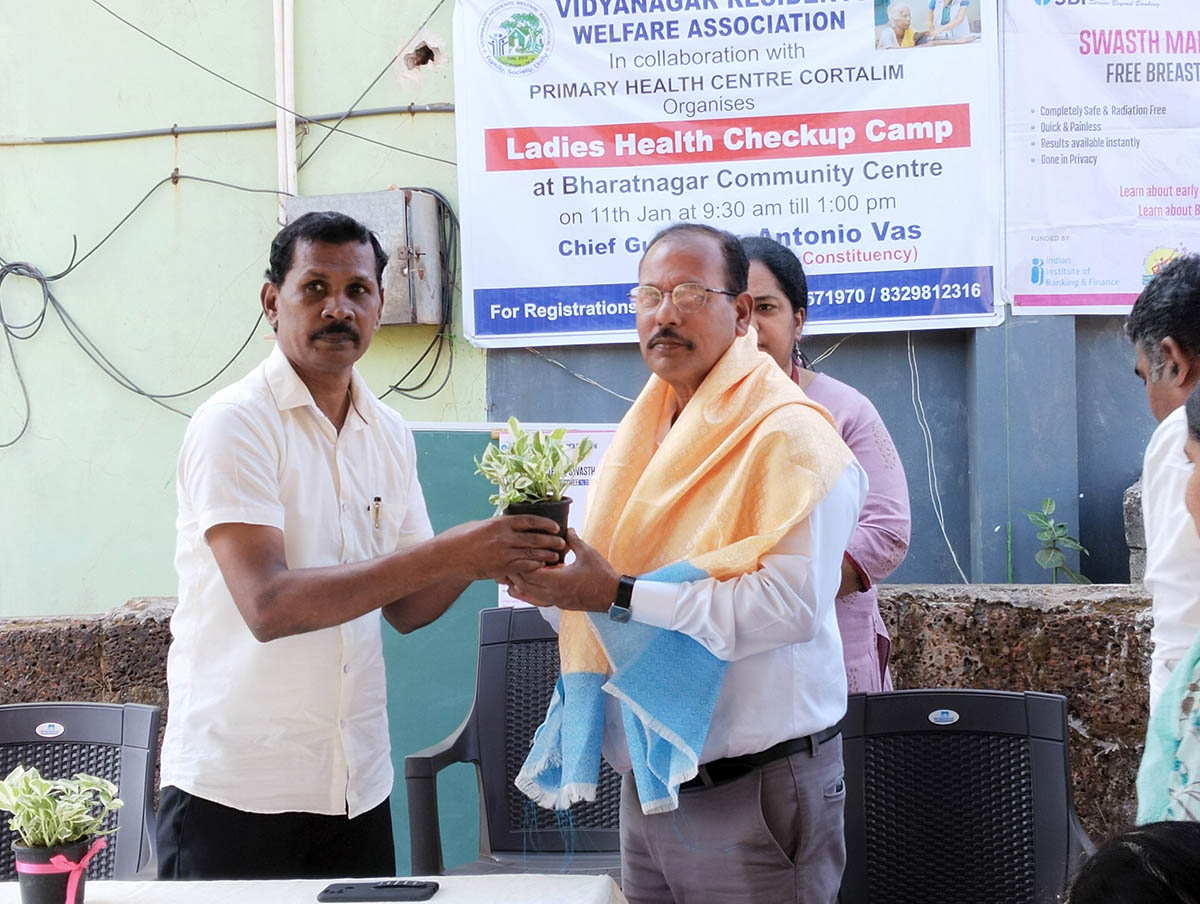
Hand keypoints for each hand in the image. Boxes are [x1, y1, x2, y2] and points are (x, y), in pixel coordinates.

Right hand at [439, 515, 564, 580]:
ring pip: (531, 554)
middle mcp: (503, 537)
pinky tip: (542, 567)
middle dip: (551, 541)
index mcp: (499, 523)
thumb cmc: (460, 538)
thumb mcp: (481, 525)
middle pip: (534, 538)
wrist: (446, 556)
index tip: (555, 526)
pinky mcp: (499, 568)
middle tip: (562, 543)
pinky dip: (534, 566)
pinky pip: (522, 567)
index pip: (529, 520)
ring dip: (546, 555)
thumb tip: (511, 524)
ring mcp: (502, 554)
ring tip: (557, 557)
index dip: (545, 523)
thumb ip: (498, 526)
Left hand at [505, 530, 619, 612]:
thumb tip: (567, 529)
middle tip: (507, 564)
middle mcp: (554, 593)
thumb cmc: (602, 577)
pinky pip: (539, 600)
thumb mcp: (587, 553)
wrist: (613, 596)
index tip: (517, 554)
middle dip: (515, 575)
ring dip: (521, 586)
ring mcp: (556, 600)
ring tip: (512, 577)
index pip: (531, 572)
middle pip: (525, 586)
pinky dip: (530, 594)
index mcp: (558, 580)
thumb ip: (574, 540)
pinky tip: (526, 589)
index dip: (522, 563)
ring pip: (530, 596)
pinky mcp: (560, 604)